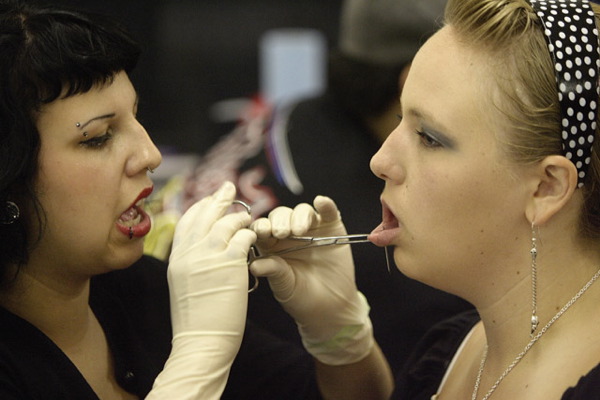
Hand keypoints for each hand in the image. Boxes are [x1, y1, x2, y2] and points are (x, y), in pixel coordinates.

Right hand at [147, 181, 255, 399]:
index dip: (200, 207)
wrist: (201, 343)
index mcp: (176, 259)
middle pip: (204, 214)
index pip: (187, 222)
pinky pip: (243, 237)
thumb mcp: (183, 287)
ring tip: (248, 216)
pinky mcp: (229, 263)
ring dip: (239, 216)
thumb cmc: (195, 323)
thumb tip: (199, 254)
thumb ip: (190, 265)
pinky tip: (255, 233)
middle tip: (228, 186)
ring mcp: (208, 256)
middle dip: (218, 198)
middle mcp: (189, 253)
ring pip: (226, 222)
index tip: (210, 200)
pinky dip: (250, 232)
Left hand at [250, 196, 372, 364]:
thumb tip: (254, 265)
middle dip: (279, 221)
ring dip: (299, 217)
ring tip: (300, 230)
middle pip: (280, 216)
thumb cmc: (301, 298)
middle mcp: (289, 233)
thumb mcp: (284, 285)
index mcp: (270, 245)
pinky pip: (328, 211)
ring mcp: (311, 228)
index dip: (260, 227)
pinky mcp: (332, 227)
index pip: (262, 228)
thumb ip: (273, 271)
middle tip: (281, 233)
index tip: (262, 232)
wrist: (330, 308)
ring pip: (302, 211)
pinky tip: (321, 202)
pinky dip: (325, 205)